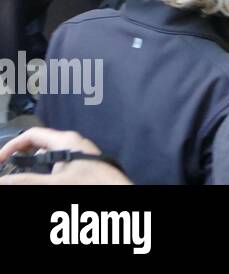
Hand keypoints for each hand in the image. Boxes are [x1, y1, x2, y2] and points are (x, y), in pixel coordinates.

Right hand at [0, 127, 130, 184]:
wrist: (119, 191)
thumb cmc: (93, 183)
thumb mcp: (54, 182)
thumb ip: (26, 180)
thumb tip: (3, 180)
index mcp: (66, 140)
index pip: (31, 135)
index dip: (12, 146)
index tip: (0, 161)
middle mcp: (74, 142)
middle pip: (40, 143)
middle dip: (22, 155)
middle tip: (9, 166)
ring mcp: (81, 152)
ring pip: (50, 154)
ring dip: (35, 163)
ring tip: (24, 173)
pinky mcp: (86, 163)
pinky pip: (61, 162)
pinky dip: (48, 168)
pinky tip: (45, 178)